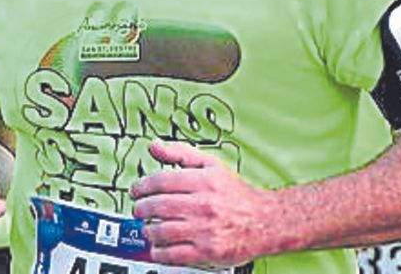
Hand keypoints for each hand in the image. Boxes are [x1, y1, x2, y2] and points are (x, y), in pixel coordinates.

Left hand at [131, 140, 272, 266]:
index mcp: (204, 181)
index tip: (136, 190)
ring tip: (149, 228)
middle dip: (141, 208)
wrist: (265, 221)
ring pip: (161, 230)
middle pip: (157, 206)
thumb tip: (154, 146)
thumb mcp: (212, 166)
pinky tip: (160, 246)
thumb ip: (181, 154)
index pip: (161, 180)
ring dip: (148, 230)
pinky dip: (159, 251)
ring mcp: (204, 229)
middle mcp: (203, 204)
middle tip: (139, 210)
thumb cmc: (237, 194)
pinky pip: (171, 254)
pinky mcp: (206, 252)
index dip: (142, 186)